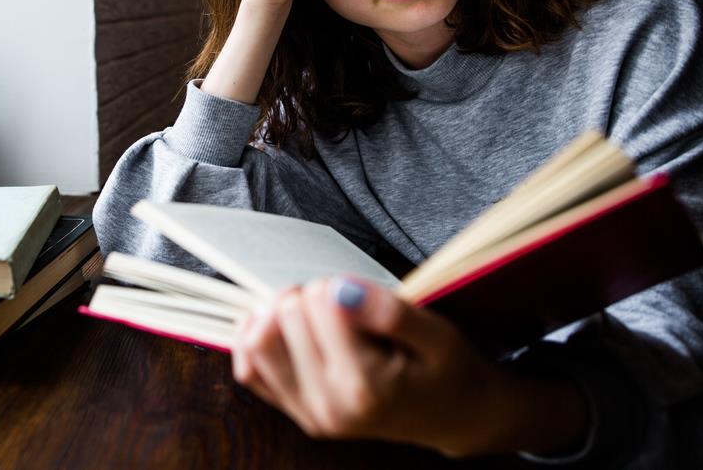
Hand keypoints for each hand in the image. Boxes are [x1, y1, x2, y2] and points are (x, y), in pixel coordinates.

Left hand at [231, 277, 588, 457]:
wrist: (453, 416)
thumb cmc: (447, 371)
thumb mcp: (438, 334)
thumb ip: (390, 311)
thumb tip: (339, 288)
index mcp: (365, 387)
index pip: (319, 304)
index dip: (338, 286)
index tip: (360, 296)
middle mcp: (329, 405)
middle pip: (285, 316)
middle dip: (311, 296)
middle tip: (344, 306)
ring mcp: (308, 413)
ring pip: (257, 341)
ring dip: (280, 313)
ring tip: (315, 313)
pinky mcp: (295, 412)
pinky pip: (249, 370)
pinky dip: (256, 338)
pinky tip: (281, 325)